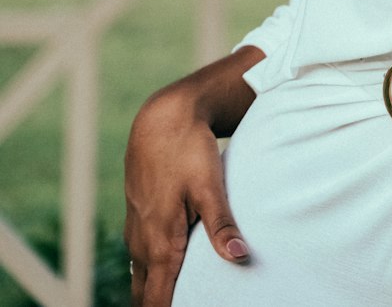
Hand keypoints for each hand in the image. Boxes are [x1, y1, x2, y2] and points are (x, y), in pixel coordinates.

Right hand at [124, 66, 254, 306]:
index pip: (157, 301)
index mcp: (161, 243)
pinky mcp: (138, 219)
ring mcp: (136, 232)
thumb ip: (222, 224)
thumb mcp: (209, 185)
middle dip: (161, 305)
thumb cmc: (186, 150)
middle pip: (145, 296)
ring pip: (141, 278)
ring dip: (155, 292)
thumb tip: (240, 257)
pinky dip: (152, 274)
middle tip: (192, 301)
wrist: (161, 119)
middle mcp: (142, 244)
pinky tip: (170, 273)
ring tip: (180, 296)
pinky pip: (141, 260)